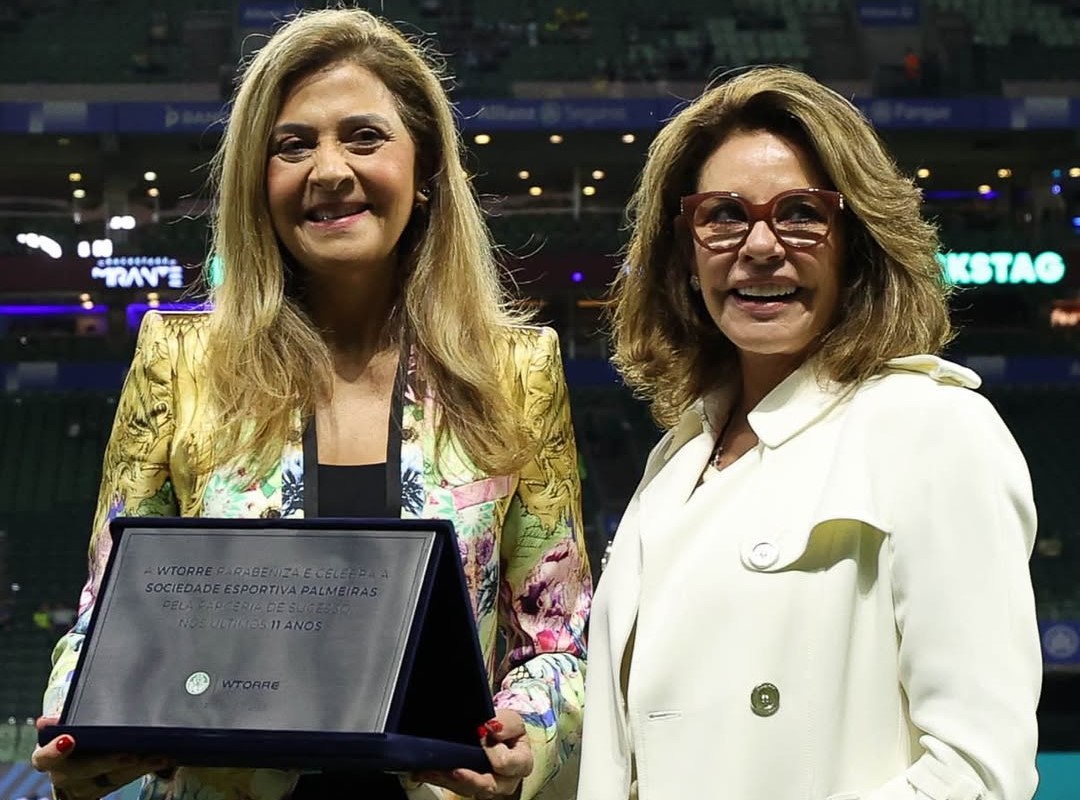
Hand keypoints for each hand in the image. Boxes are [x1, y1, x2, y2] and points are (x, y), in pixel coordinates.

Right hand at [31, 716, 172, 799]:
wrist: (84, 746)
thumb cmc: (76, 727)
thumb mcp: (70, 717)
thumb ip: (63, 715)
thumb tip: (48, 720)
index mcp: (48, 757)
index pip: (43, 759)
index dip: (53, 752)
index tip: (68, 740)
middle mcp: (65, 776)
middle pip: (82, 772)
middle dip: (107, 762)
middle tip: (130, 754)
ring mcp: (86, 787)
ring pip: (111, 780)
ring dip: (137, 767)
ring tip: (158, 755)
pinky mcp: (105, 789)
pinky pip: (127, 780)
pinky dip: (147, 768)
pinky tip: (164, 758)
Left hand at [414, 709, 532, 798]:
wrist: (498, 735)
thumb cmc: (507, 728)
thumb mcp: (511, 719)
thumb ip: (505, 724)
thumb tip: (489, 727)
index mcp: (521, 764)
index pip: (507, 764)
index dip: (493, 753)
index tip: (482, 735)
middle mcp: (506, 782)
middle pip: (487, 786)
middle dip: (468, 778)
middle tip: (454, 770)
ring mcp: (486, 787)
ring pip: (467, 789)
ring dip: (448, 780)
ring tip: (431, 770)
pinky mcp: (469, 787)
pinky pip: (453, 787)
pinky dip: (438, 778)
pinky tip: (424, 771)